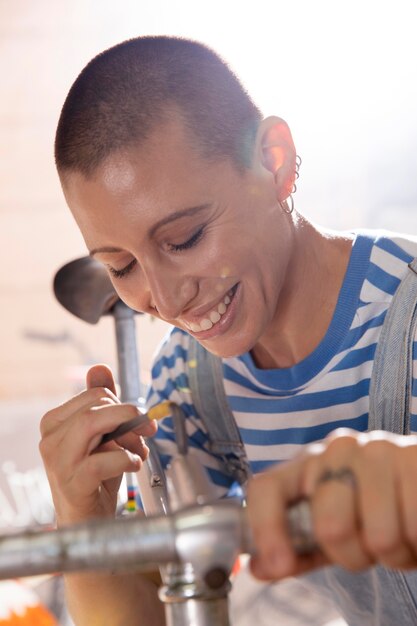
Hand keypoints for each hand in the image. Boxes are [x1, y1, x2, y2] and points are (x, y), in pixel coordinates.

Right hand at [39, 364, 156, 525]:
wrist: (88, 523)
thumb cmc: (96, 478)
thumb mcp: (103, 436)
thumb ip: (101, 402)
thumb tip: (100, 368)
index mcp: (55, 422)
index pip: (95, 395)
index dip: (124, 404)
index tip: (141, 420)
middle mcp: (50, 439)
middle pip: (97, 407)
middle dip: (130, 417)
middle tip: (147, 432)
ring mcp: (58, 461)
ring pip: (94, 424)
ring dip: (128, 436)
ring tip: (139, 451)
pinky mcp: (72, 483)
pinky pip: (103, 459)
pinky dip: (127, 459)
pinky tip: (133, 465)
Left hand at [247, 428, 416, 579]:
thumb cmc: (374, 503)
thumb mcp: (334, 523)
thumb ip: (298, 545)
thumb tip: (260, 567)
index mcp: (309, 462)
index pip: (268, 487)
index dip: (266, 528)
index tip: (277, 564)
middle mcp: (339, 449)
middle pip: (330, 526)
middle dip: (353, 556)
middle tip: (368, 546)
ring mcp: (378, 451)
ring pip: (378, 537)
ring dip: (391, 553)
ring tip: (397, 532)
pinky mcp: (414, 461)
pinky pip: (411, 531)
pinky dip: (414, 544)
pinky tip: (413, 525)